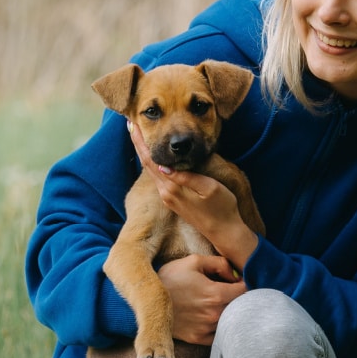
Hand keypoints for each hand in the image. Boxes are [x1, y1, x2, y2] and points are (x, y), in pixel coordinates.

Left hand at [127, 120, 258, 267]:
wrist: (225, 233)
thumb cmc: (222, 208)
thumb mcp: (209, 188)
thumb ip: (186, 177)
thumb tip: (164, 166)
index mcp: (172, 188)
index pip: (151, 160)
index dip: (140, 142)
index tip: (133, 125)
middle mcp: (165, 194)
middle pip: (147, 164)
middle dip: (138, 144)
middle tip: (131, 124)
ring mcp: (168, 198)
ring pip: (152, 171)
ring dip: (145, 153)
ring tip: (140, 137)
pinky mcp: (173, 201)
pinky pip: (160, 178)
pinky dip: (154, 163)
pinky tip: (155, 156)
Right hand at [157, 254, 245, 344]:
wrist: (146, 301)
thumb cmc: (169, 278)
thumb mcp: (193, 261)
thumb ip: (220, 264)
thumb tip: (235, 275)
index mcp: (216, 294)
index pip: (245, 291)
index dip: (245, 284)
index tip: (238, 282)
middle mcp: (214, 314)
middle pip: (241, 307)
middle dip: (239, 299)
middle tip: (231, 292)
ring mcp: (206, 328)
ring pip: (230, 321)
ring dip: (230, 313)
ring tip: (219, 304)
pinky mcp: (198, 338)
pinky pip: (218, 335)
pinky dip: (220, 327)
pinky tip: (212, 318)